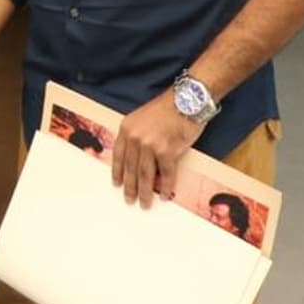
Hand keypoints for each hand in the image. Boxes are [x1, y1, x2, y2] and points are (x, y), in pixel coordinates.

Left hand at [112, 92, 203, 207]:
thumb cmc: (168, 108)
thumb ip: (137, 136)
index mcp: (127, 128)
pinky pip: (166, 175)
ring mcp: (150, 145)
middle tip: (129, 200)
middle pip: (130, 168)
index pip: (118, 155)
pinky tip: (165, 195)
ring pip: (145, 175)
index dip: (117, 171)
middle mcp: (135, 137)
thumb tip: (136, 159)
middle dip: (129, 187)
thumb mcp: (142, 118)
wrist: (187, 100)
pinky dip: (166, 187)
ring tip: (145, 203)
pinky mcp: (167, 151)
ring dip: (145, 192)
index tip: (116, 183)